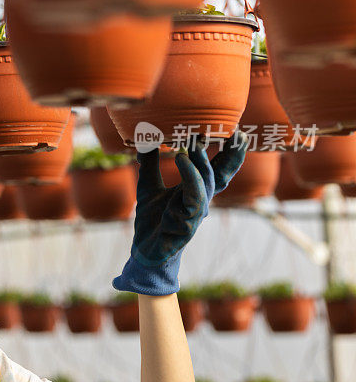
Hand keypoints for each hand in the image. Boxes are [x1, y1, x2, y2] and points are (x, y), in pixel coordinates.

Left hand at [113, 132, 247, 295]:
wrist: (145, 250)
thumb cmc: (152, 220)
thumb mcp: (148, 186)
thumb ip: (149, 164)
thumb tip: (145, 140)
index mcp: (195, 190)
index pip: (217, 168)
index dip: (228, 152)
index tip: (235, 131)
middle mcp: (201, 199)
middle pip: (223, 174)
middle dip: (232, 154)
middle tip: (236, 131)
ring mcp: (197, 210)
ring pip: (209, 182)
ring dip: (204, 160)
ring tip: (195, 141)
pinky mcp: (188, 221)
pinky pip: (193, 195)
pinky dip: (190, 175)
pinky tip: (182, 158)